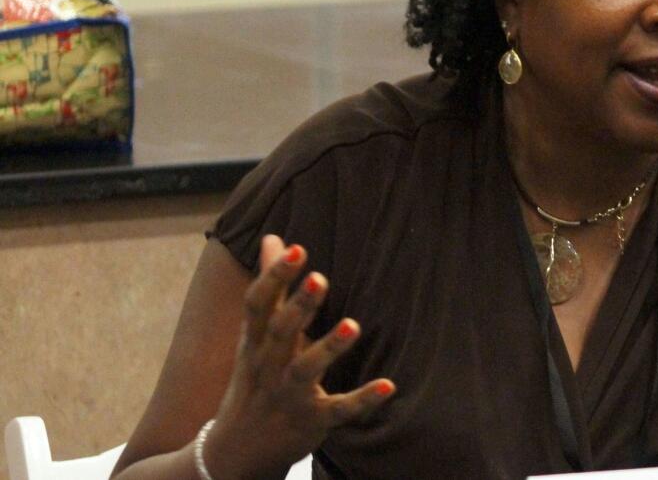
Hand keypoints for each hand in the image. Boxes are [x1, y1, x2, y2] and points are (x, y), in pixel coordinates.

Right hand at [204, 235, 394, 477]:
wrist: (235, 452)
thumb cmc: (254, 379)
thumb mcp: (255, 334)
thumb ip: (272, 287)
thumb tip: (274, 238)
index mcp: (254, 342)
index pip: (258, 305)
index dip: (275, 276)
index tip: (296, 248)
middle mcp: (268, 366)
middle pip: (281, 333)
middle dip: (299, 306)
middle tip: (320, 277)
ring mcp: (289, 396)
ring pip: (306, 371)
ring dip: (328, 348)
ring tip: (353, 324)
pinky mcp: (312, 421)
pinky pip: (339, 410)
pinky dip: (363, 399)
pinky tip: (388, 385)